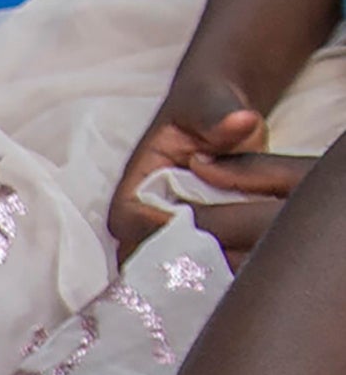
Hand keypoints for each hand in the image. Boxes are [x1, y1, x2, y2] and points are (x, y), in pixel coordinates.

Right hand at [110, 106, 313, 259]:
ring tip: (234, 267)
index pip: (131, 222)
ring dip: (196, 272)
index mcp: (134, 185)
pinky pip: (193, 267)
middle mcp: (142, 216)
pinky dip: (214, 270)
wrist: (221, 110)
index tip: (202, 230)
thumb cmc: (209, 104)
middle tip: (224, 261)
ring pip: (166, 268)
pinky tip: (243, 263)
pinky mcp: (188, 241)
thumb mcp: (212, 102)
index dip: (161, 231)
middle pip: (143, 255)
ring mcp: (164, 231)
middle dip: (179, 263)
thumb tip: (241, 121)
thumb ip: (220, 114)